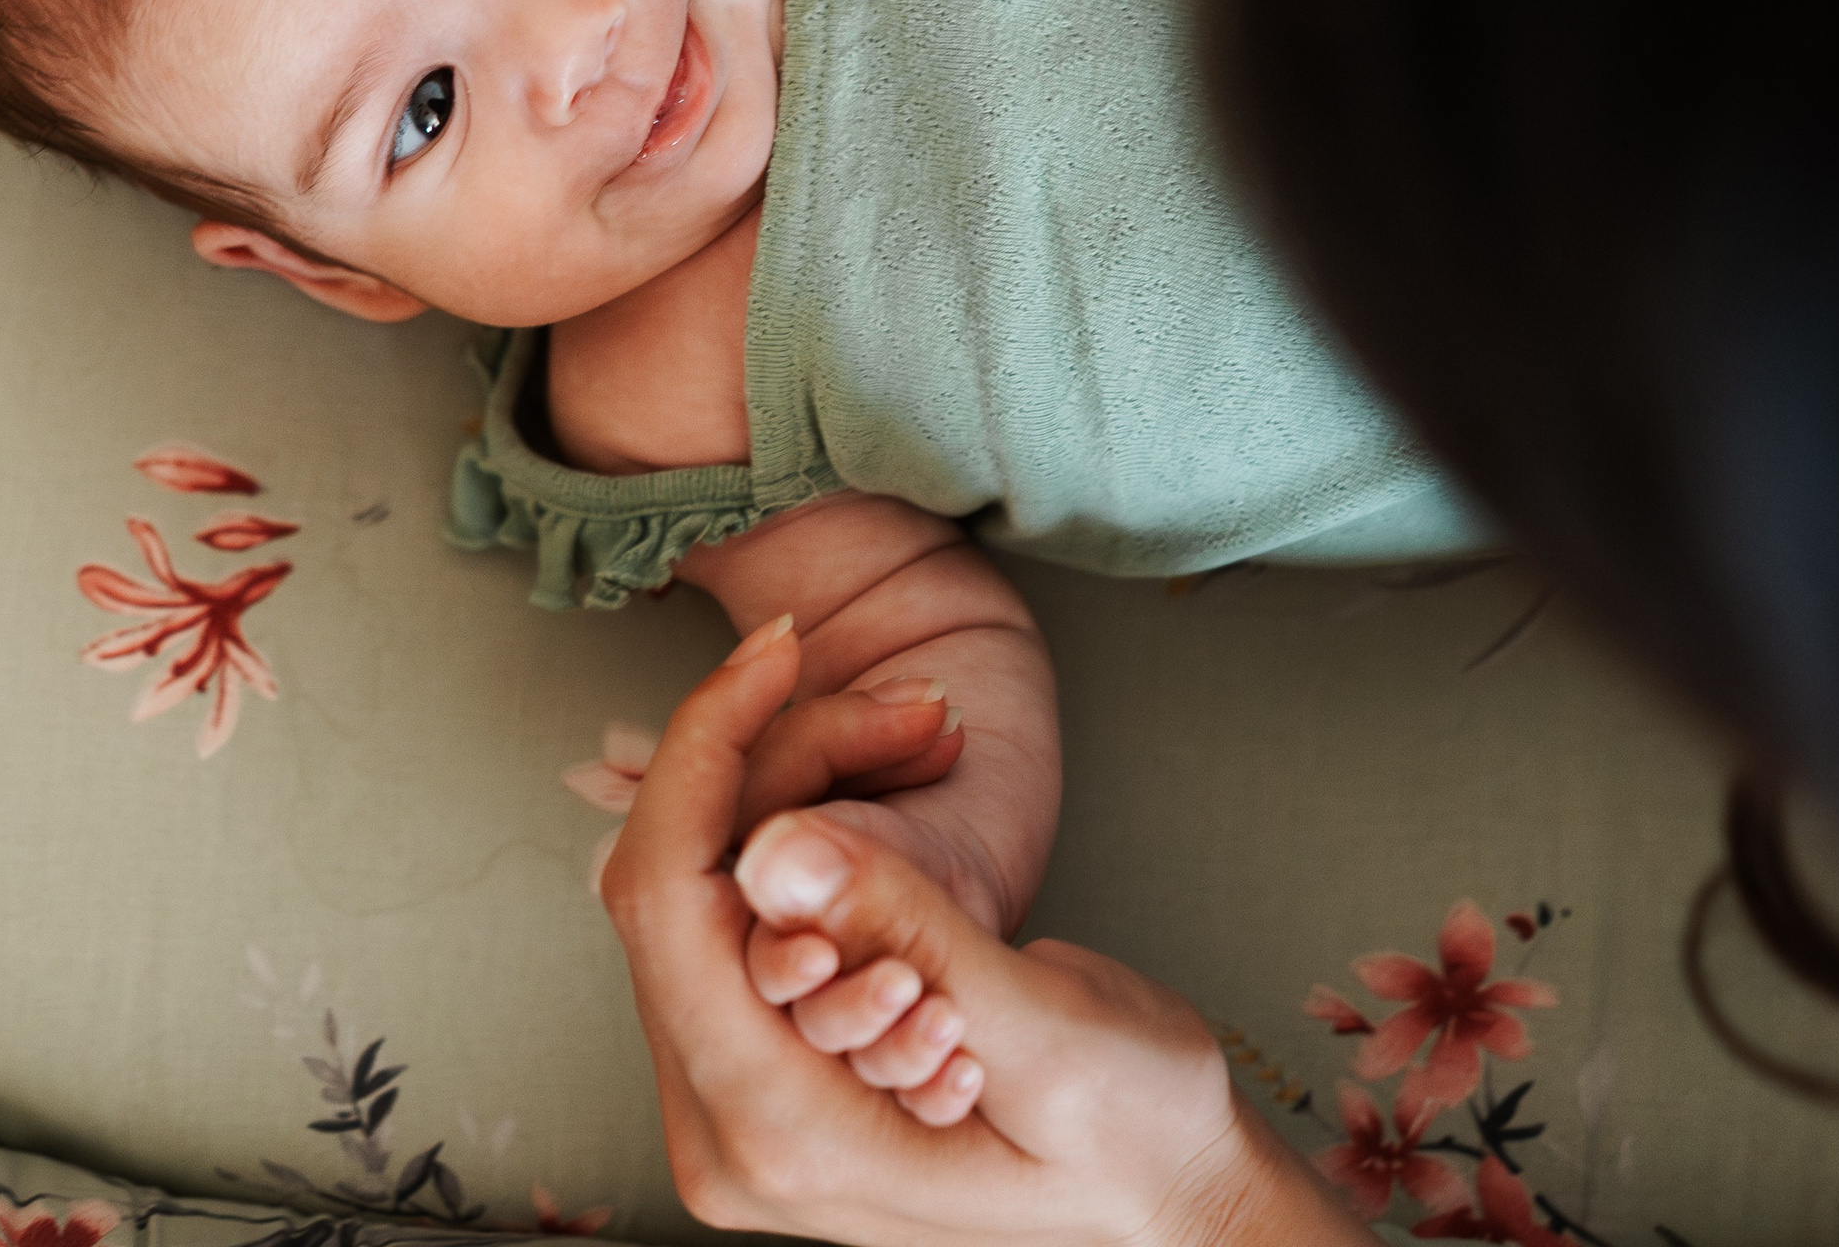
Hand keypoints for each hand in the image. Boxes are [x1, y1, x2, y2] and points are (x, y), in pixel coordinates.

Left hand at [599, 617, 1374, 1246]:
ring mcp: (740, 1098)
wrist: (1172, 1188)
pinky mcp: (769, 1056)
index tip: (778, 650)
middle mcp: (727, 1130)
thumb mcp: (1046, 1033)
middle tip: (902, 702)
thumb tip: (769, 848)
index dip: (705, 750)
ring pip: (706, 883)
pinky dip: (816, 821)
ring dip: (803, 778)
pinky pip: (742, 909)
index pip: (665, 909)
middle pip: (676, 885)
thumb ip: (906, 936)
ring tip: (924, 732)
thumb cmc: (1136, 1128)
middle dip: (777, 754)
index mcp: (779, 1133)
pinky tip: (898, 779)